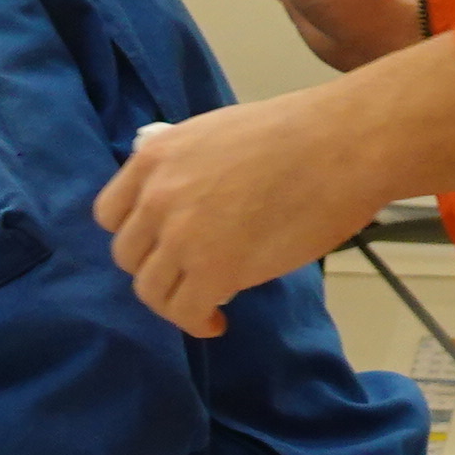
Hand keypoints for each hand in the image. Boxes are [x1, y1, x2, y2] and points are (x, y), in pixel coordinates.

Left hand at [92, 36, 454, 337]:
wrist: (344, 144)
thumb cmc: (299, 132)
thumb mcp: (215, 133)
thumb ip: (185, 167)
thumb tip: (179, 199)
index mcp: (154, 157)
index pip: (110, 214)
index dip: (136, 234)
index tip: (158, 244)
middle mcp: (157, 196)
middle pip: (128, 254)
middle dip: (156, 268)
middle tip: (187, 275)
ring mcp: (181, 236)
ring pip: (151, 289)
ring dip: (174, 301)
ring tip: (203, 304)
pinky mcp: (213, 271)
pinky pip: (185, 312)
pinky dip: (196, 322)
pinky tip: (216, 321)